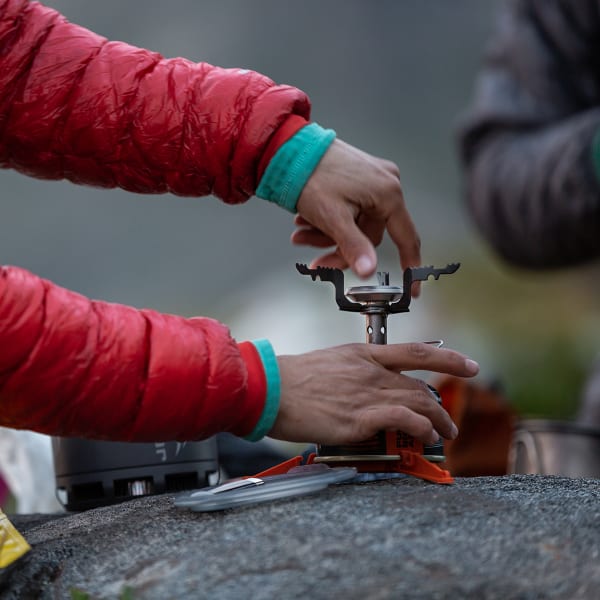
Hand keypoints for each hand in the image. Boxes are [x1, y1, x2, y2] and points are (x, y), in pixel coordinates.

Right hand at [269, 342, 478, 444]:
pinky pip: (402, 420)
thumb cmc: (294, 378)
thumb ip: (356, 372)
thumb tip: (369, 387)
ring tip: (444, 433)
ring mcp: (367, 393)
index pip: (416, 352)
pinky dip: (420, 427)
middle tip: (448, 421)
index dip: (448, 358)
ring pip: (418, 402)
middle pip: (421, 386)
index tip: (470, 365)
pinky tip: (425, 435)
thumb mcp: (331, 362)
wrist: (272, 388)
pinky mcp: (359, 418)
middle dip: (441, 405)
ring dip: (438, 420)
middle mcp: (371, 371)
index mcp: (364, 354)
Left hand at [293, 138, 420, 288]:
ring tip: (300, 234)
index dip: (410, 266)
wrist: (288, 149)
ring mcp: (372, 179)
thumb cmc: (311, 177)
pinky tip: (305, 220)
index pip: (407, 238)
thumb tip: (368, 271)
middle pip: (369, 235)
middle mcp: (386, 184)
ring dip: (327, 235)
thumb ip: (353, 246)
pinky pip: (349, 209)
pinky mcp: (357, 177)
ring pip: (355, 224)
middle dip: (339, 248)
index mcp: (388, 194)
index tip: (412, 290)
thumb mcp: (333, 219)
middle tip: (315, 260)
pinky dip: (328, 220)